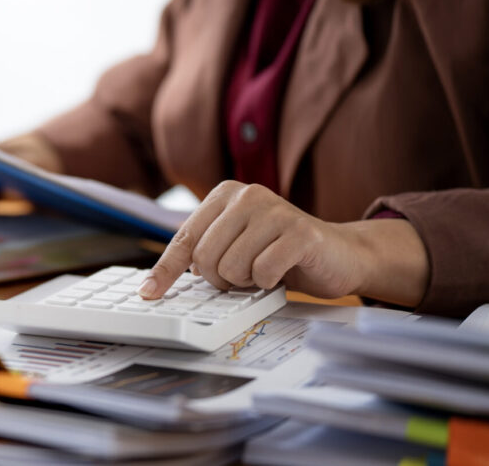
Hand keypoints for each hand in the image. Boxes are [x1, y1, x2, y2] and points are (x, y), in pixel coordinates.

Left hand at [137, 180, 428, 306]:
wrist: (338, 254)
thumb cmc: (279, 253)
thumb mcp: (234, 246)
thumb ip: (203, 252)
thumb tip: (156, 283)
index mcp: (225, 195)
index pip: (184, 238)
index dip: (165, 270)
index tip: (149, 294)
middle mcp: (247, 195)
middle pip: (205, 257)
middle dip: (220, 279)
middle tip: (242, 277)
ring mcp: (275, 210)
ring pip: (231, 267)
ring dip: (246, 281)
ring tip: (264, 269)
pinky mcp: (300, 232)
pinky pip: (263, 272)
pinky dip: (269, 283)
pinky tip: (282, 272)